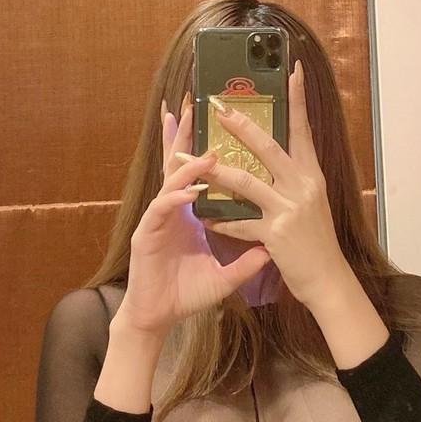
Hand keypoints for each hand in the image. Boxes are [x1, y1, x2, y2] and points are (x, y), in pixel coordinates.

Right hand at [115, 93, 272, 336]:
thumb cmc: (185, 294)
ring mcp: (158, 220)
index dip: (203, 148)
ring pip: (171, 182)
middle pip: (178, 165)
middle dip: (183, 135)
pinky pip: (162, 210)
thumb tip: (274, 247)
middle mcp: (172, 210)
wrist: (159, 317)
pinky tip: (190, 191)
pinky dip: (176, 198)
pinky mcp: (147, 235)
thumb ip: (247, 260)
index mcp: (189, 214)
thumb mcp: (225, 276)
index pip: (198, 174)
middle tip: (190, 104)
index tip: (213, 121)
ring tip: (209, 153)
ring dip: (188, 165)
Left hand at [197, 59, 350, 307]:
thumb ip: (294, 179)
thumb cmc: (315, 242)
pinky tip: (206, 218)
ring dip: (214, 170)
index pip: (303, 130)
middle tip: (218, 106)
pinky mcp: (276, 234)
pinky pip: (240, 222)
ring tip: (189, 160)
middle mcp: (303, 186)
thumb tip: (278, 156)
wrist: (328, 280)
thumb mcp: (310, 203)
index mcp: (311, 175)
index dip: (297, 100)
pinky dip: (221, 220)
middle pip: (269, 147)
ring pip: (246, 181)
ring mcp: (289, 209)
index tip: (291, 70)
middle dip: (241, 125)